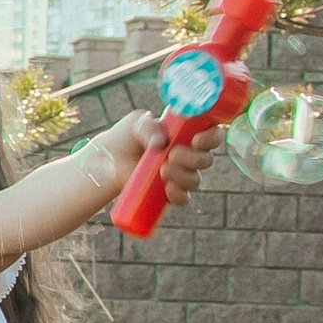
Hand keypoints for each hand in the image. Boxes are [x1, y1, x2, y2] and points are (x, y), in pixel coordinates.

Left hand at [107, 105, 224, 207]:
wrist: (110, 158)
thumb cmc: (127, 135)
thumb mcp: (136, 123)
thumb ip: (148, 126)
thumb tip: (161, 143)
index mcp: (187, 134)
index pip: (212, 134)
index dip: (211, 138)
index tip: (196, 140)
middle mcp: (189, 155)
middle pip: (206, 160)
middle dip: (192, 158)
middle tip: (172, 154)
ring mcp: (180, 175)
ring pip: (195, 180)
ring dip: (182, 176)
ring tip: (162, 169)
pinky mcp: (169, 192)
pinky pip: (183, 198)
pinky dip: (178, 194)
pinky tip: (167, 188)